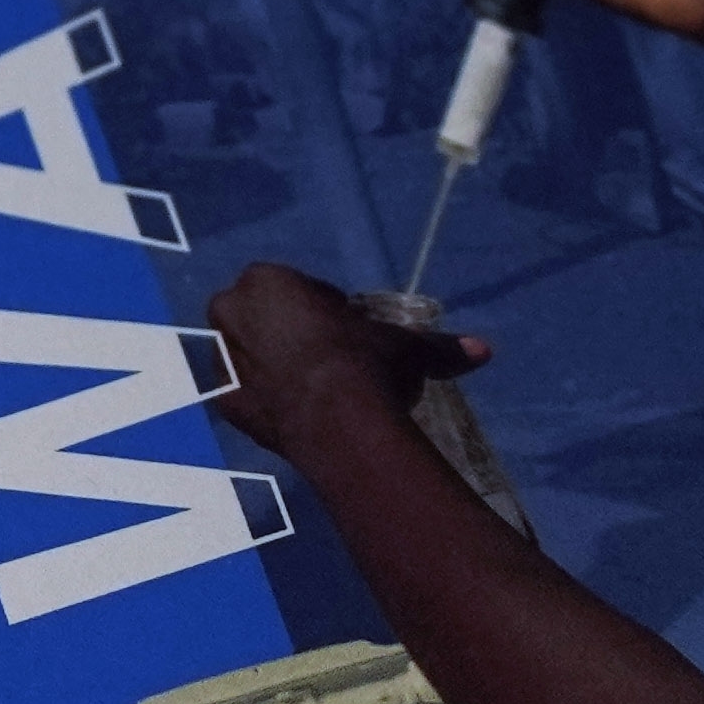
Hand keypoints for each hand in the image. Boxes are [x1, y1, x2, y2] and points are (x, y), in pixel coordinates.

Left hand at [204, 258, 480, 462]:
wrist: (339, 423)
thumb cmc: (368, 364)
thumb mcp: (404, 347)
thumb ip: (435, 344)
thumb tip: (482, 350)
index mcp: (266, 281)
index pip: (296, 288)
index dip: (324, 308)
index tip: (347, 331)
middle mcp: (232, 311)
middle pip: (265, 316)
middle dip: (292, 331)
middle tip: (331, 358)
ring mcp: (221, 356)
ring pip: (248, 352)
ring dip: (274, 363)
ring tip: (317, 388)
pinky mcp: (223, 399)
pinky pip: (243, 392)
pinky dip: (264, 399)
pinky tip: (298, 411)